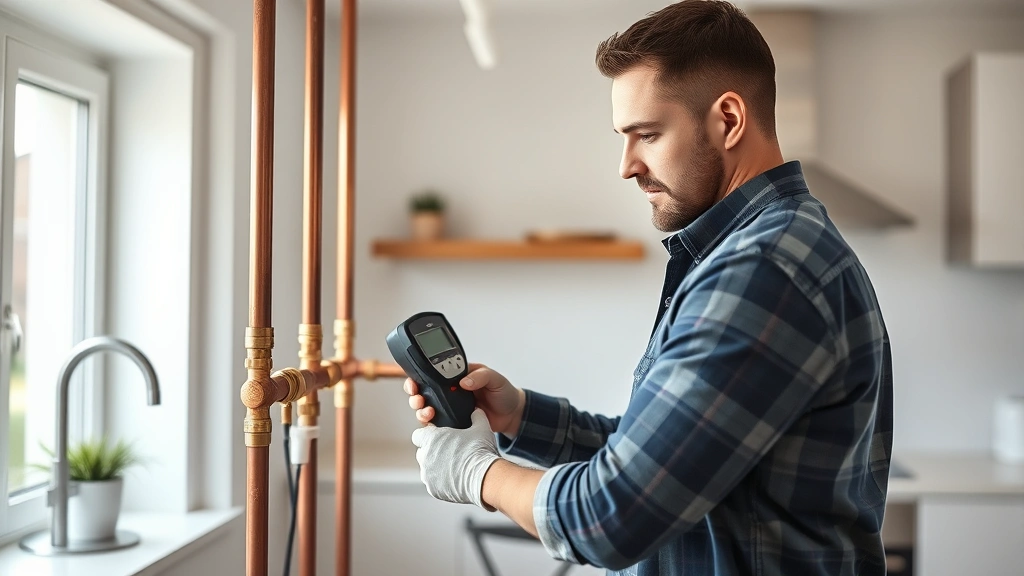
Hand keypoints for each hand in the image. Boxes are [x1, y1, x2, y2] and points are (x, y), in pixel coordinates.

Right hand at [404, 363, 525, 436]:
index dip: (420, 377)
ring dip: (421, 410)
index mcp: (457, 376)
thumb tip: (463, 382)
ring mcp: (451, 407)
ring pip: (427, 408)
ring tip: (428, 412)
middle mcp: (450, 391)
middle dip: (415, 395)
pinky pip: (437, 423)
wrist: (512, 415)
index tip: (416, 382)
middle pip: (424, 391)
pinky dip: (431, 425)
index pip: (433, 373)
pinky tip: (433, 425)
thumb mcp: (495, 379)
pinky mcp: (454, 422)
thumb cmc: (504, 392)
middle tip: (419, 399)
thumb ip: (480, 376)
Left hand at [411, 409, 500, 508]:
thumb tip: (476, 411)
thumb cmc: (480, 451)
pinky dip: (441, 481)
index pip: (418, 435)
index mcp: (431, 439)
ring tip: (453, 467)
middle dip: (431, 452)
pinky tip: (455, 478)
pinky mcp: (433, 490)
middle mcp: (425, 457)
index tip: (437, 438)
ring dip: (435, 467)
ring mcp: (427, 475)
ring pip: (426, 469)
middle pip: (422, 452)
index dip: (427, 435)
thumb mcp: (480, 428)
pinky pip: (433, 483)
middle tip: (448, 452)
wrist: (484, 478)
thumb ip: (476, 416)